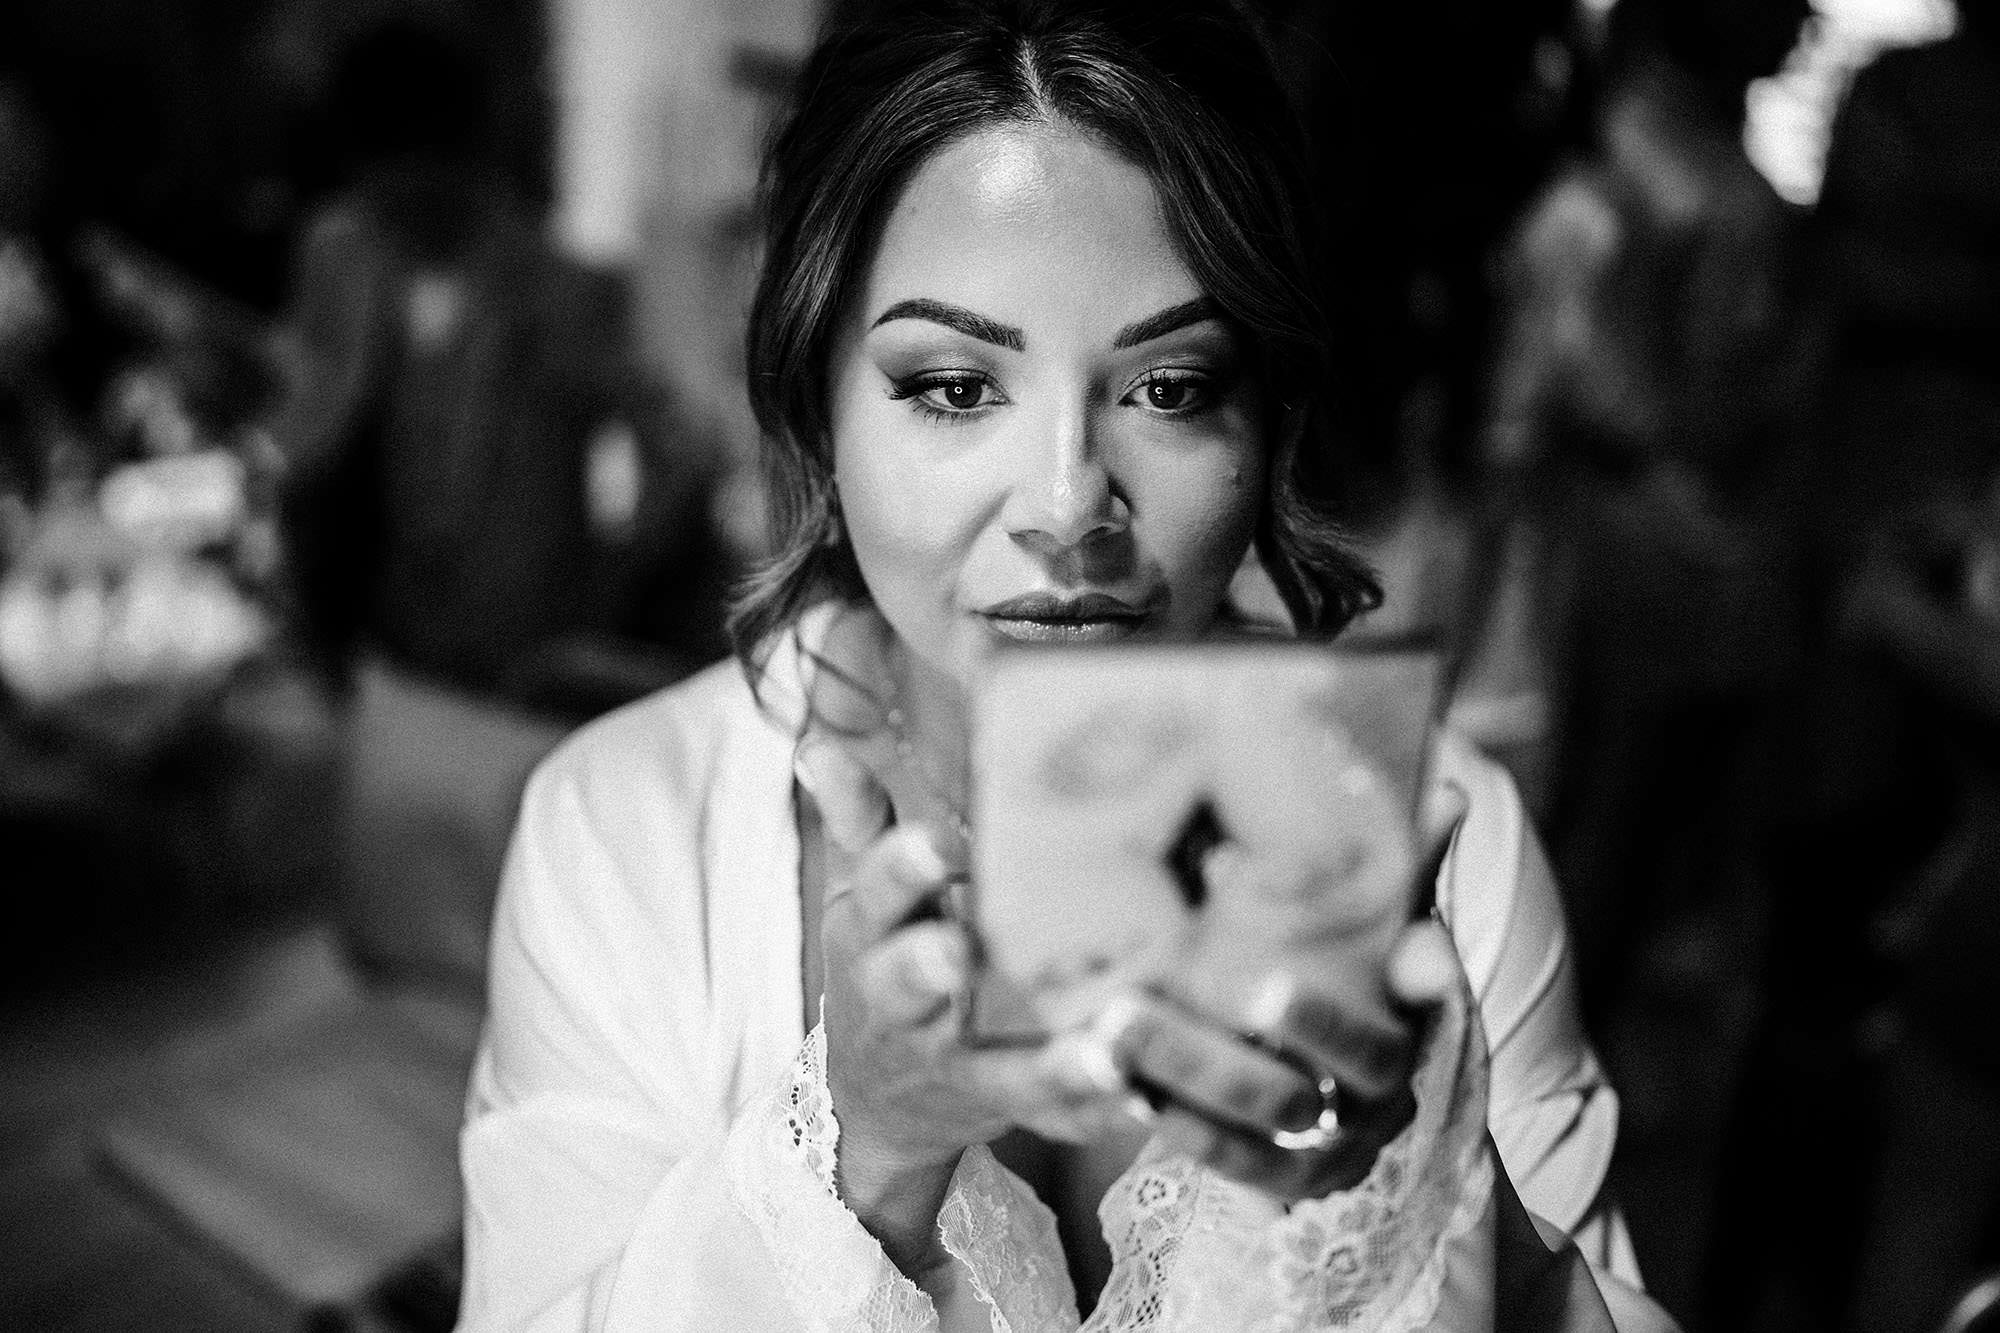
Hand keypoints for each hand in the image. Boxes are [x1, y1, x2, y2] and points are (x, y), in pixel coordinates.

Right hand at [802, 738, 1324, 1263]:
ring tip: (1104, 1053)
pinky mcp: (1009, 1111)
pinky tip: (1148, 1101)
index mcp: (873, 937)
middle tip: (958, 952)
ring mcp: (958, 1066)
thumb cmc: (885, 970)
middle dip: (927, 967)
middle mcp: (906, 1005)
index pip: (878, 892)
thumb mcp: (862, 898)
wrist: (875, 1102)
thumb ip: (857, 821)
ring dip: (1053, 1066)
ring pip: (1000, 1070)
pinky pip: (1058, 1119)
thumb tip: (818, 743)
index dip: (903, 868)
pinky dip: (1102, 1116)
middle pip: (909, 983)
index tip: (936, 843)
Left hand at [1132, 775, 1473, 1202]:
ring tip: (1122, 1022)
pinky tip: (1124, 1083)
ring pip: (1276, 1107)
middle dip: (1305, 1020)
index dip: (1428, 969)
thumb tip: (1446, 790)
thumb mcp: (1373, 930)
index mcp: (1413, 1011)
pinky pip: (1237, 1160)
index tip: (1414, 952)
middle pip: (1358, 1056)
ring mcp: (1337, 1139)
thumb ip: (1399, 868)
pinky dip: (1181, 1124)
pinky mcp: (1283, 1180)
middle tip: (1247, 983)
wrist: (1327, 1118)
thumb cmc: (1344, 994)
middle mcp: (1386, 1083)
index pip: (1433, 985)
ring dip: (1196, 1066)